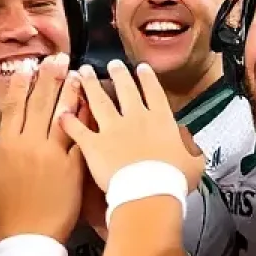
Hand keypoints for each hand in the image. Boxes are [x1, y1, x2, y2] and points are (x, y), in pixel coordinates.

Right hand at [0, 56, 84, 242]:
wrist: (29, 240)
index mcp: (6, 146)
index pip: (13, 106)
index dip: (20, 84)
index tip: (27, 66)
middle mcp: (31, 144)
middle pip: (41, 103)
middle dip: (49, 77)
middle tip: (58, 57)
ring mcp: (55, 154)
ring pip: (63, 115)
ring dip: (69, 91)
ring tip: (77, 71)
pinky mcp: (74, 167)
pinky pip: (81, 137)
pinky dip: (86, 119)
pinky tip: (92, 104)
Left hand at [62, 61, 205, 196]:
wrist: (149, 192)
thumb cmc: (173, 180)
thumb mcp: (193, 163)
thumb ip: (190, 149)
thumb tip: (188, 143)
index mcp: (161, 121)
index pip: (154, 93)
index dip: (147, 79)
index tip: (141, 68)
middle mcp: (136, 118)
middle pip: (125, 90)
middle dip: (118, 74)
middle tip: (112, 63)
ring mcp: (112, 129)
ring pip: (98, 101)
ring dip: (90, 85)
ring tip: (83, 73)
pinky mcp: (94, 144)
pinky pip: (78, 129)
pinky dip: (69, 121)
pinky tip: (62, 113)